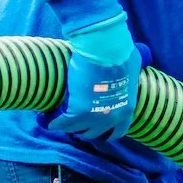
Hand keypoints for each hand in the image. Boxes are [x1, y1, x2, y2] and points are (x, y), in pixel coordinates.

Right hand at [42, 15, 147, 140]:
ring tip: (60, 123)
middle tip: (77, 126)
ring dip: (69, 127)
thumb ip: (131, 75)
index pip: (118, 130)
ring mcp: (94, 116)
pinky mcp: (77, 111)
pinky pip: (62, 122)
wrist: (105, 50)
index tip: (100, 130)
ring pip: (77, 130)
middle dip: (86, 130)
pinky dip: (54, 122)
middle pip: (95, 133)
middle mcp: (112, 118)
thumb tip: (134, 66)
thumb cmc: (121, 53)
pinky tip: (48, 120)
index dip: (108, 131)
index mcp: (127, 109)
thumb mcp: (134, 67)